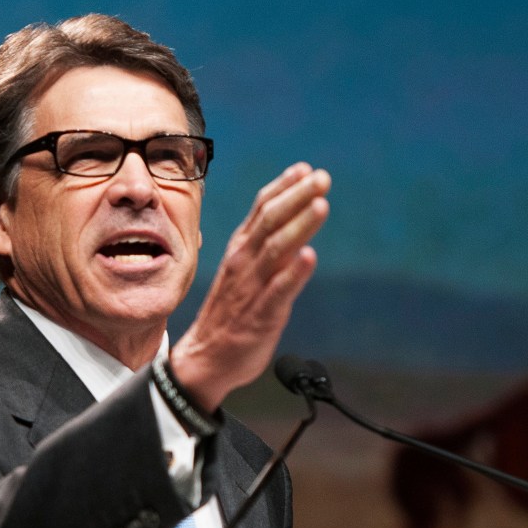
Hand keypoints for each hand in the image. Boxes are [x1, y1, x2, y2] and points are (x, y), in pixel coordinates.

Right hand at [171, 162, 330, 410]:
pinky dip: (294, 273)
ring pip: (276, 250)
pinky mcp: (260, 316)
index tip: (306, 169)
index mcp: (240, 250)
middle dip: (297, 197)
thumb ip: (263, 244)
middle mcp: (244, 263)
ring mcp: (251, 288)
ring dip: (299, 226)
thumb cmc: (230, 312)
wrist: (205, 358)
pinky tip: (310, 257)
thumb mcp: (242, 269)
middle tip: (322, 178)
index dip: (284, 187)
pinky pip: (278, 291)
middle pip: (271, 221)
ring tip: (321, 205)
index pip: (262, 210)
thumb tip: (292, 216)